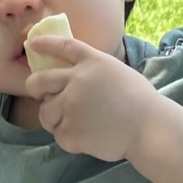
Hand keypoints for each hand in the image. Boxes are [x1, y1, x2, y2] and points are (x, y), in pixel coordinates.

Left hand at [23, 34, 156, 160]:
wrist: (149, 128)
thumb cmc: (140, 101)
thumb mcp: (116, 71)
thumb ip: (93, 70)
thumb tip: (71, 72)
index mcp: (92, 62)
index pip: (62, 46)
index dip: (45, 43)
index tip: (32, 43)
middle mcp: (76, 80)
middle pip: (39, 80)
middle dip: (35, 87)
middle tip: (40, 94)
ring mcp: (71, 106)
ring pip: (45, 112)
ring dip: (53, 117)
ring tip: (72, 122)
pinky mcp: (70, 131)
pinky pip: (58, 135)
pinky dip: (68, 138)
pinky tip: (86, 137)